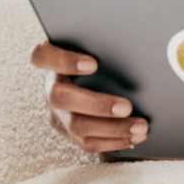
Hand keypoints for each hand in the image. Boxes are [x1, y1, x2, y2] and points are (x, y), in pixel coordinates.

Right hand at [31, 41, 147, 153]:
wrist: (92, 77)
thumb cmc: (100, 54)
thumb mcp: (97, 45)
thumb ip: (107, 43)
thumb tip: (140, 42)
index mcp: (52, 60)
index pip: (42, 56)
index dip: (64, 61)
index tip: (93, 64)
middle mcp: (50, 87)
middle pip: (60, 98)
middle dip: (97, 105)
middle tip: (127, 107)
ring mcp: (57, 112)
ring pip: (76, 126)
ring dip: (112, 129)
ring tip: (141, 127)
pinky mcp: (69, 131)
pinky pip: (87, 142)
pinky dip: (113, 142)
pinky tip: (134, 137)